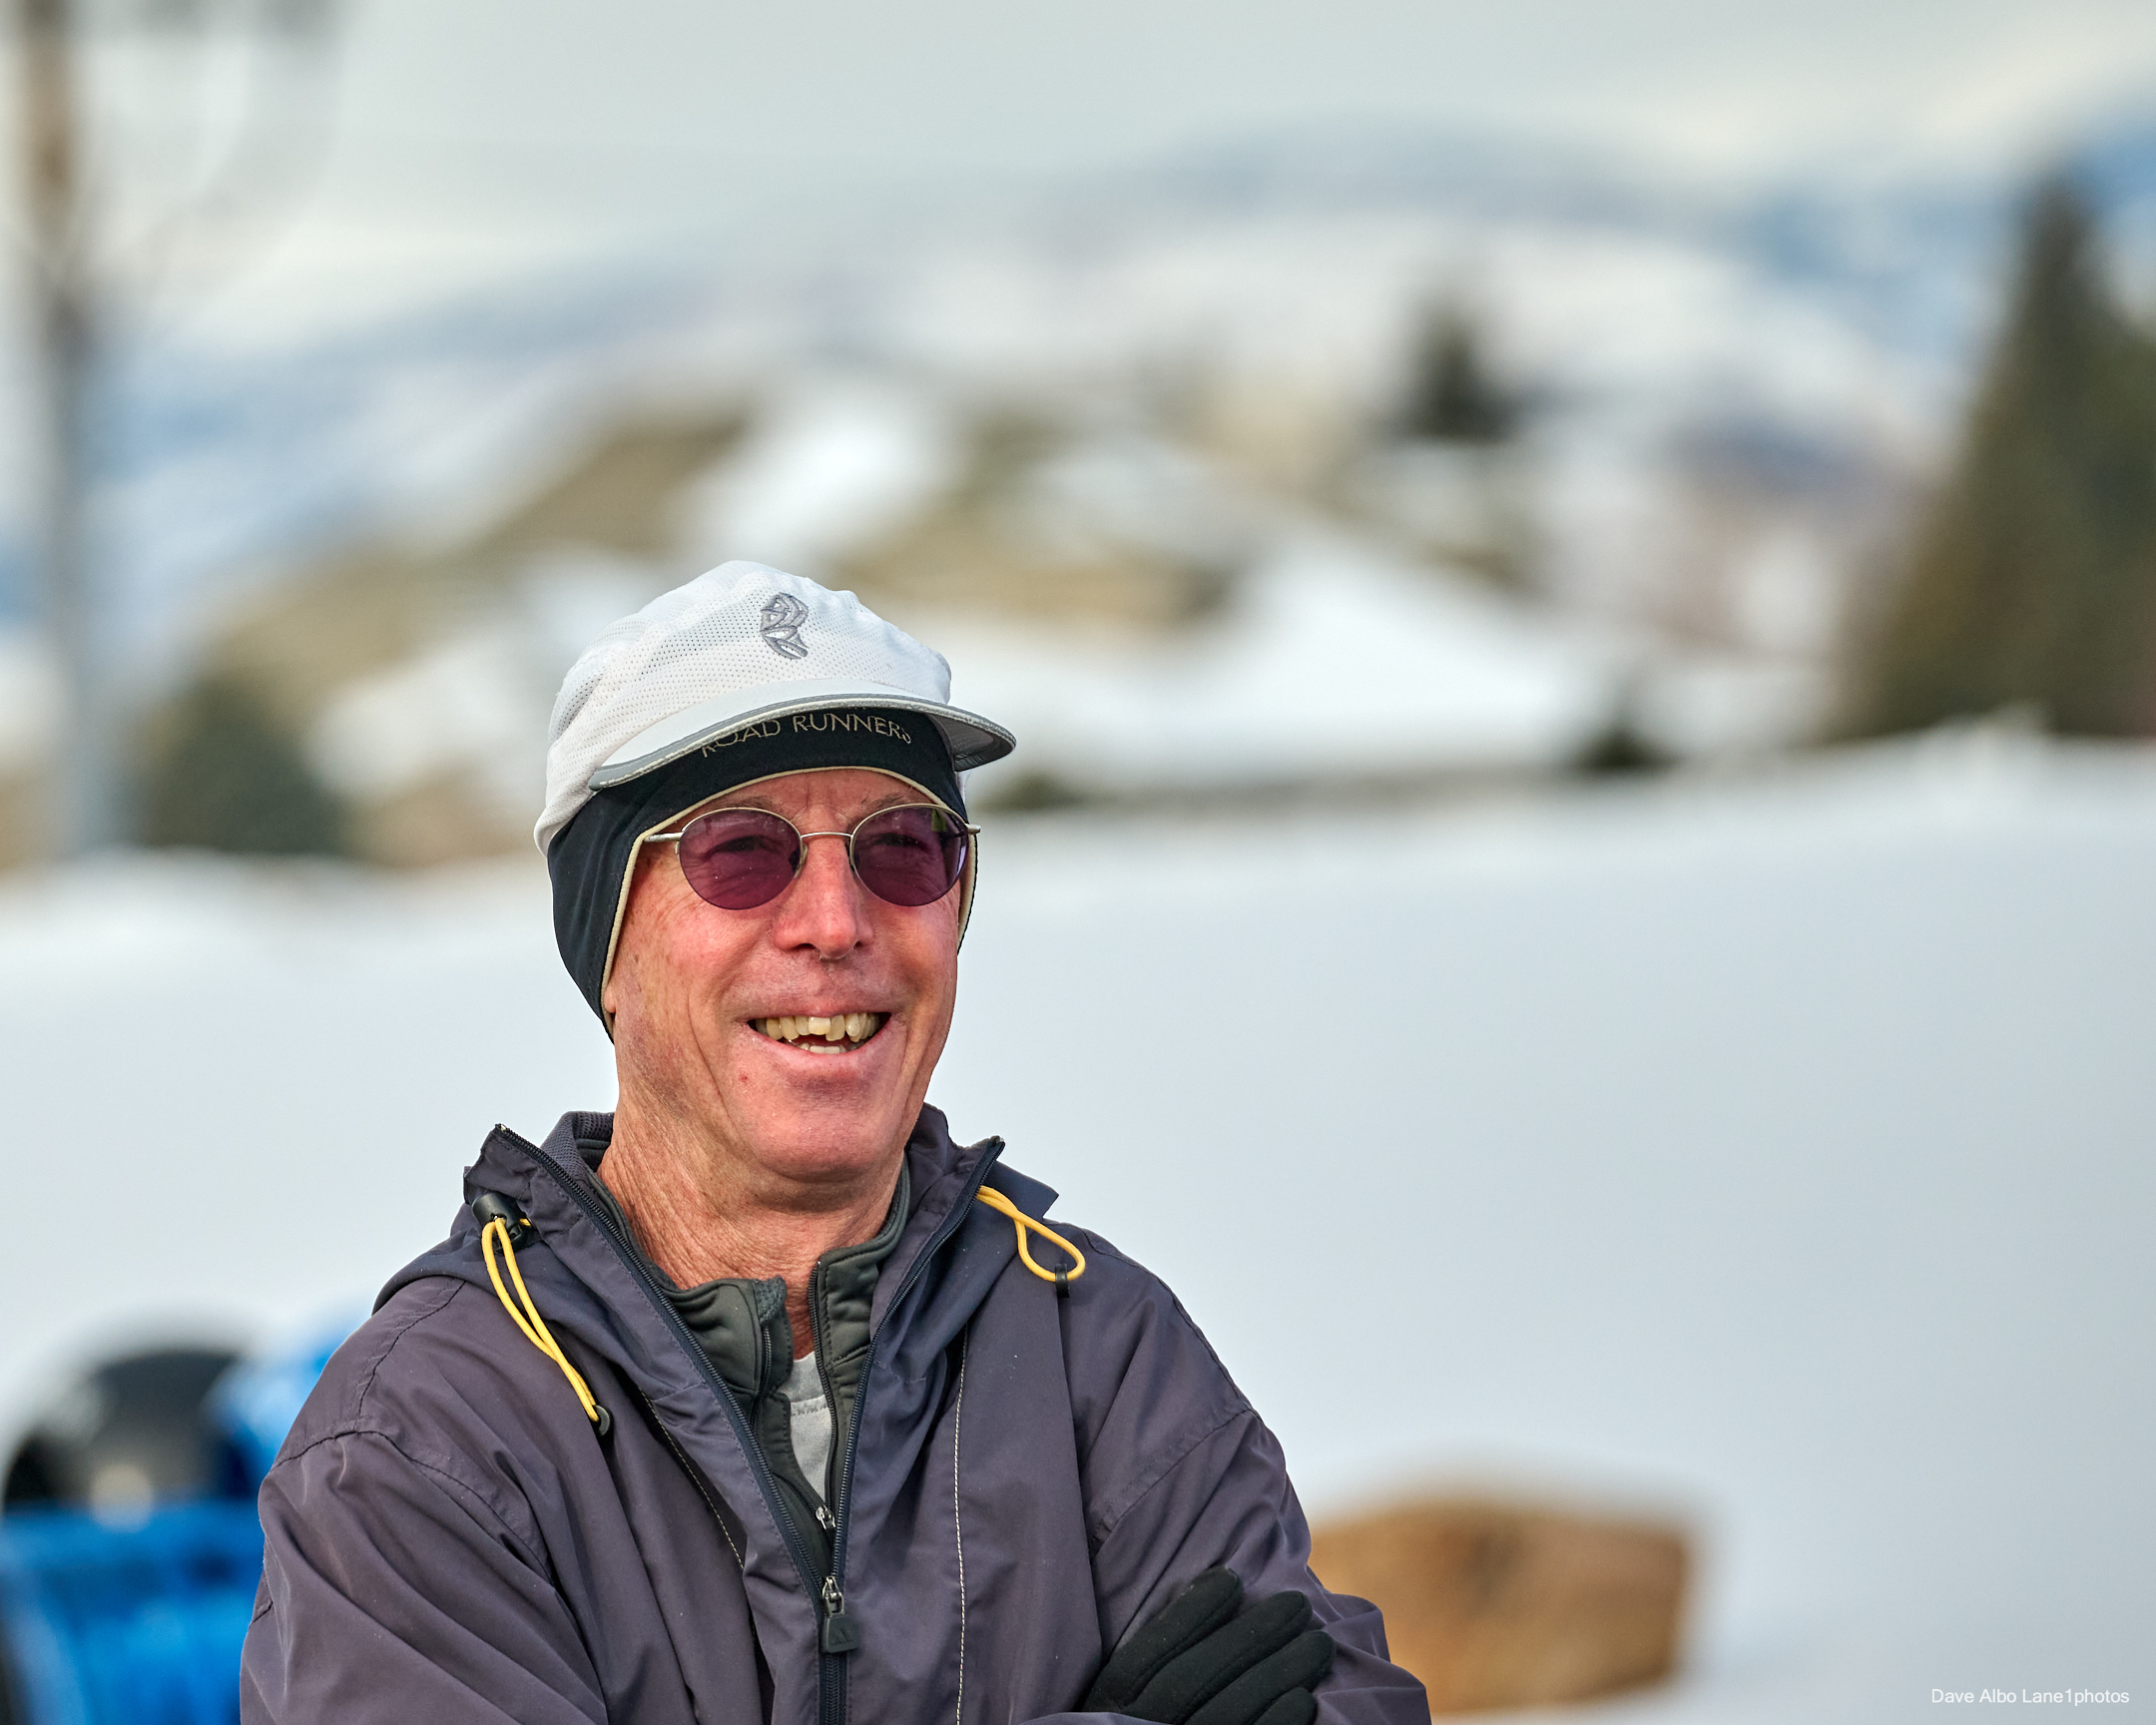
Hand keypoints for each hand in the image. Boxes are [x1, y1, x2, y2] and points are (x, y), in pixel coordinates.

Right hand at [1082, 1568, 1335, 1724]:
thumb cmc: (1151, 1717)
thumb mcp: (1122, 1696)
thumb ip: (1152, 1653)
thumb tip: (1212, 1587)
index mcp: (1106, 1709)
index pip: (1143, 1659)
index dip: (1188, 1615)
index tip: (1232, 1577)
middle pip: (1191, 1683)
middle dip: (1249, 1638)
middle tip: (1298, 1602)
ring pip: (1223, 1717)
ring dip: (1276, 1676)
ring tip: (1318, 1643)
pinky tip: (1304, 1699)